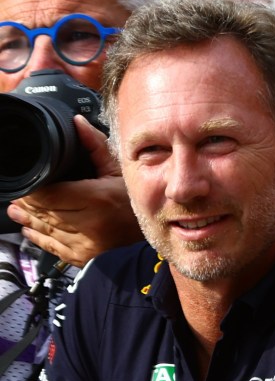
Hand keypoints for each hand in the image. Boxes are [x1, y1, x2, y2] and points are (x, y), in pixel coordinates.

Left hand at [7, 116, 142, 265]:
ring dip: (27, 217)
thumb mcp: (120, 172)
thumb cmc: (137, 206)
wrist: (151, 242)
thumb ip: (96, 146)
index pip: (48, 194)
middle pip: (43, 210)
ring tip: (18, 209)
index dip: (32, 188)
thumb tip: (77, 123)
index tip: (28, 180)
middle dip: (27, 201)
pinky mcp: (81, 257)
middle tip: (21, 193)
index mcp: (97, 199)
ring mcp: (84, 244)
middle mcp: (89, 224)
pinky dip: (37, 236)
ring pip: (44, 228)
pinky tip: (30, 227)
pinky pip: (51, 246)